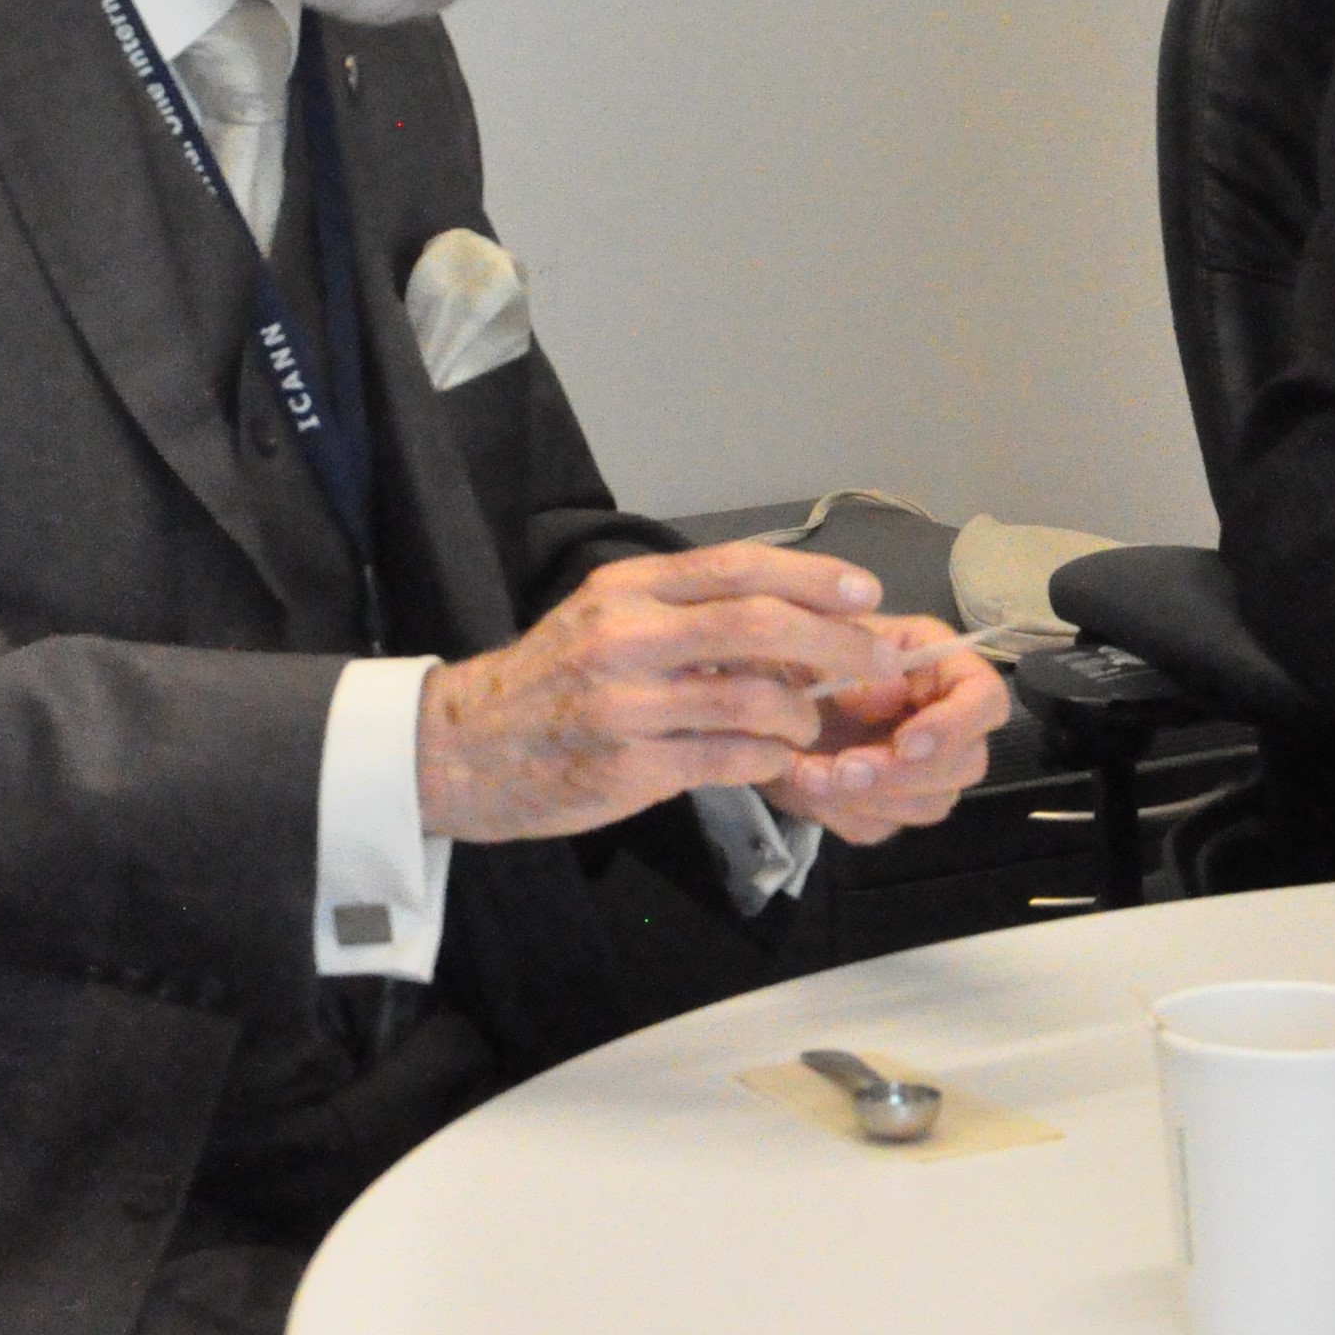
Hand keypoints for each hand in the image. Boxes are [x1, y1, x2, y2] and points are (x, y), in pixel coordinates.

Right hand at [418, 545, 894, 843]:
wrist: (461, 750)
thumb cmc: (549, 683)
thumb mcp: (603, 619)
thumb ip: (683, 611)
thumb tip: (787, 612)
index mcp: (626, 590)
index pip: (735, 567)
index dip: (811, 576)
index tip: (863, 592)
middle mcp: (626, 637)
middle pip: (756, 624)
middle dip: (832, 643)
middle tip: (873, 661)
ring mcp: (626, 704)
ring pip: (752, 699)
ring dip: (800, 715)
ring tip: (805, 725)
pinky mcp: (629, 768)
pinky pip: (729, 758)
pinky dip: (767, 758)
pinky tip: (770, 758)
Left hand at [771, 617, 1010, 846]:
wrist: (751, 695)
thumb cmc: (794, 650)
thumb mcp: (814, 634)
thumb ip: (852, 653)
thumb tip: (890, 690)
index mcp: (938, 665)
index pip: (985, 699)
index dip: (956, 726)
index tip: (905, 742)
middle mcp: (941, 718)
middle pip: (968, 763)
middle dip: (905, 774)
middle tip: (844, 768)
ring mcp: (918, 768)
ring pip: (931, 804)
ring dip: (872, 798)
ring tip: (811, 775)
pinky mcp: (885, 804)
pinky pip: (882, 828)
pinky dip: (844, 814)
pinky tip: (808, 787)